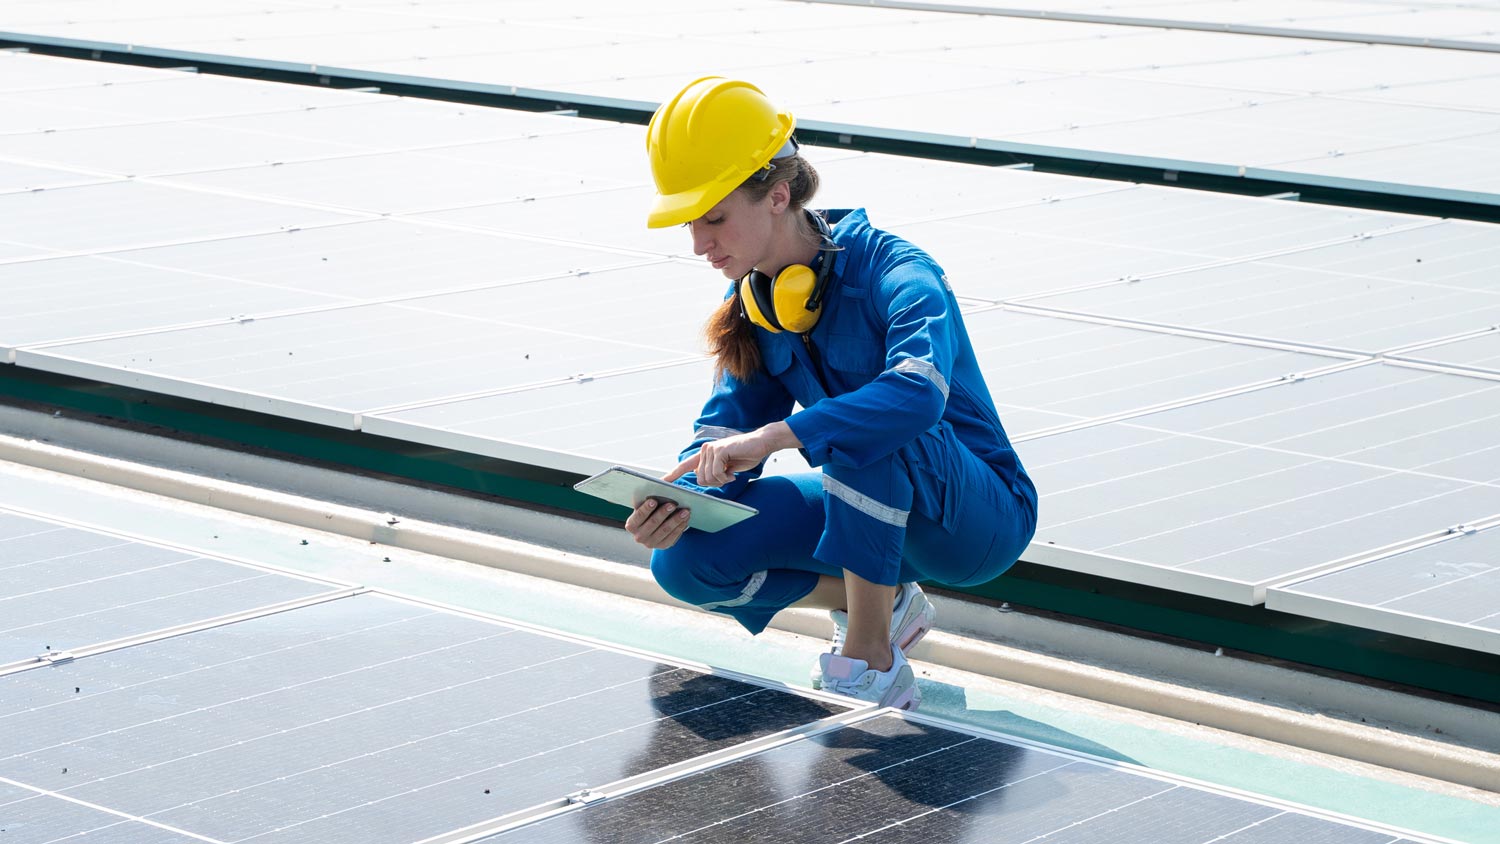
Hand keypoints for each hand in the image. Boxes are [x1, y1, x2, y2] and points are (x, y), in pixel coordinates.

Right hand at [625, 497, 690, 549]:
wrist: (653, 527)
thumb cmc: (649, 511)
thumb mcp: (645, 506)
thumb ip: (648, 498)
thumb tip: (660, 485)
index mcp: (631, 525)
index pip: (638, 517)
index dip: (646, 509)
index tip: (654, 500)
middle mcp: (639, 536)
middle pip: (653, 523)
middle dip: (663, 513)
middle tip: (673, 504)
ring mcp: (651, 543)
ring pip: (665, 530)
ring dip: (676, 519)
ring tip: (685, 510)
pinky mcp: (662, 546)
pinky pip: (673, 537)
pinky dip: (680, 527)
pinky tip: (686, 519)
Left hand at [665, 422, 800, 487]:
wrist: (760, 444)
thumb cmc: (746, 455)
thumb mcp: (726, 468)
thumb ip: (713, 472)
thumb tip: (703, 480)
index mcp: (705, 454)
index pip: (685, 465)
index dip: (673, 474)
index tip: (662, 482)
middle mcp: (704, 450)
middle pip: (700, 479)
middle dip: (714, 483)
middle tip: (727, 477)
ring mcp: (711, 449)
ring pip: (707, 477)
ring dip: (721, 480)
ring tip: (731, 473)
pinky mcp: (719, 451)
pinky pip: (716, 473)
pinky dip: (725, 477)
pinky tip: (733, 472)